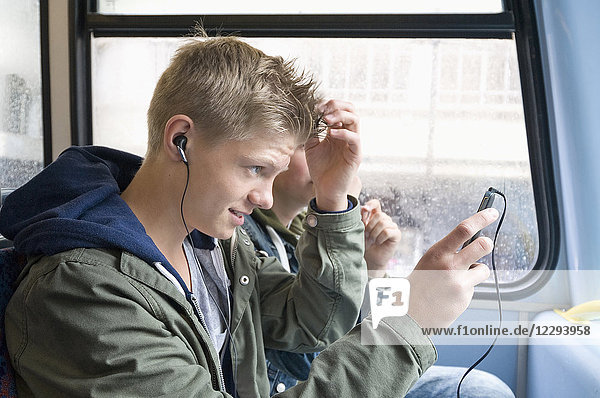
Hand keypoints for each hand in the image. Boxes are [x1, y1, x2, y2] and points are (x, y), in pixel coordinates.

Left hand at [305, 99, 360, 211]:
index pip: (340, 109)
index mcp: (338, 130)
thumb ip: (312, 131)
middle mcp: (348, 134)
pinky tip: (331, 134)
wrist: (325, 189)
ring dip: (340, 115)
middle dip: (336, 105)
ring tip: (326, 119)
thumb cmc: (319, 169)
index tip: (315, 107)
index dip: (328, 104)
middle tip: (322, 109)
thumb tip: (308, 115)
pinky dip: (343, 133)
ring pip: (355, 120)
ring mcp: (353, 144)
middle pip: (351, 109)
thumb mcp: (311, 145)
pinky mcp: (356, 155)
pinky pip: (355, 138)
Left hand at [361, 199, 401, 275]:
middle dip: (370, 226)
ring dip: (374, 233)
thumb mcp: (361, 229)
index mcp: (376, 216)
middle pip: (379, 215)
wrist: (371, 257)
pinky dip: (380, 238)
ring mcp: (392, 226)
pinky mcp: (397, 234)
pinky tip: (379, 242)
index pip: (376, 204)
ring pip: (383, 223)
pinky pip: (387, 231)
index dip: (371, 204)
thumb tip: (364, 207)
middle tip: (367, 235)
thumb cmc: (365, 243)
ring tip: (372, 240)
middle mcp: (385, 219)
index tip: (365, 209)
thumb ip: (362, 218)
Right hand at [406, 208, 498, 328]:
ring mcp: (459, 283)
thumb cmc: (420, 284)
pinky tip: (450, 295)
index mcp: (438, 253)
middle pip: (483, 246)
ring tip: (457, 280)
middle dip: (487, 243)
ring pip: (482, 270)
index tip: (491, 213)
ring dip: (475, 273)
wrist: (409, 313)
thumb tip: (473, 242)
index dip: (481, 218)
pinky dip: (466, 289)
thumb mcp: (430, 261)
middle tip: (486, 243)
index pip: (463, 229)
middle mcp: (450, 266)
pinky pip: (473, 288)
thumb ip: (449, 252)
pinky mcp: (465, 298)